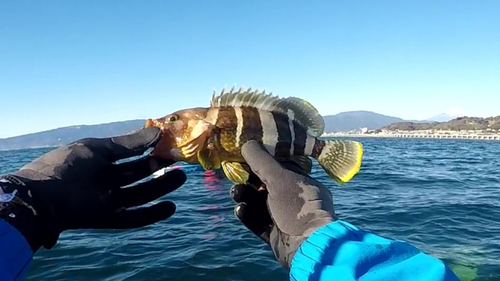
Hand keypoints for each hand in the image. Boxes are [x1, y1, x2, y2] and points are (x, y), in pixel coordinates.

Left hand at [0, 127, 185, 251]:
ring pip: (140, 194)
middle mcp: (103, 180)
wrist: (42, 197)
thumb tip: (158, 132)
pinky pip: (133, 218)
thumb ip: (129, 143)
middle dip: (157, 168)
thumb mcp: (99, 149)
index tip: (167, 143)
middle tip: (178, 161)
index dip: (147, 149)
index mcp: (98, 160)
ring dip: (160, 187)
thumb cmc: (68, 167)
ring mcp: (106, 200)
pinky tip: (171, 206)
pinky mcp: (107, 219)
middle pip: (137, 174)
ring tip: (181, 176)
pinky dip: (152, 214)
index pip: (128, 154)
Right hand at [230, 140, 335, 267]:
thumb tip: (247, 142)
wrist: (306, 246)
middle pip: (266, 185)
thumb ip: (261, 160)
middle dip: (249, 180)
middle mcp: (294, 198)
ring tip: (235, 193)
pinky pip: (258, 221)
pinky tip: (240, 209)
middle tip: (235, 176)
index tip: (244, 156)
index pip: (279, 166)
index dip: (261, 161)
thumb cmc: (297, 207)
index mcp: (302, 182)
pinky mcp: (275, 234)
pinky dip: (248, 214)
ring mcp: (285, 217)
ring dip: (245, 197)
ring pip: (259, 203)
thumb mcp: (279, 178)